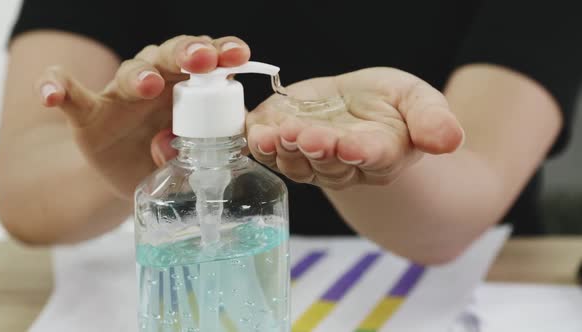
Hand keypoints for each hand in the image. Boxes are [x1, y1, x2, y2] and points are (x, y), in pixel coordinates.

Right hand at [37, 35, 249, 196]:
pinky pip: (69, 95)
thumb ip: (211, 143)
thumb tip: (208, 145)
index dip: (221, 55)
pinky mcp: (88, 114)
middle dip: (187, 53)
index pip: (206, 63)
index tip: (238, 55)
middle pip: (169, 56)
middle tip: (202, 58)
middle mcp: (155, 80)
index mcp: (188, 85)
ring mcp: (118, 95)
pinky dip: (57, 89)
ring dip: (139, 75)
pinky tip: (50, 95)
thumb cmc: (173, 153)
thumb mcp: (200, 151)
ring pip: (128, 72)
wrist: (131, 172)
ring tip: (149, 84)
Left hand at [247, 68, 464, 188]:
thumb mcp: (419, 101)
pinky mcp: (285, 145)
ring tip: (271, 135)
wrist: (360, 107)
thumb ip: (433, 120)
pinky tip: (250, 132)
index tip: (351, 146)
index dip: (361, 152)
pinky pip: (269, 152)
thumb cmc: (393, 105)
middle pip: (329, 163)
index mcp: (382, 154)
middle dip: (315, 149)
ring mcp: (312, 159)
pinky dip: (258, 143)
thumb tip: (450, 139)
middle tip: (304, 135)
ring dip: (281, 150)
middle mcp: (345, 165)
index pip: (374, 157)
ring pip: (295, 163)